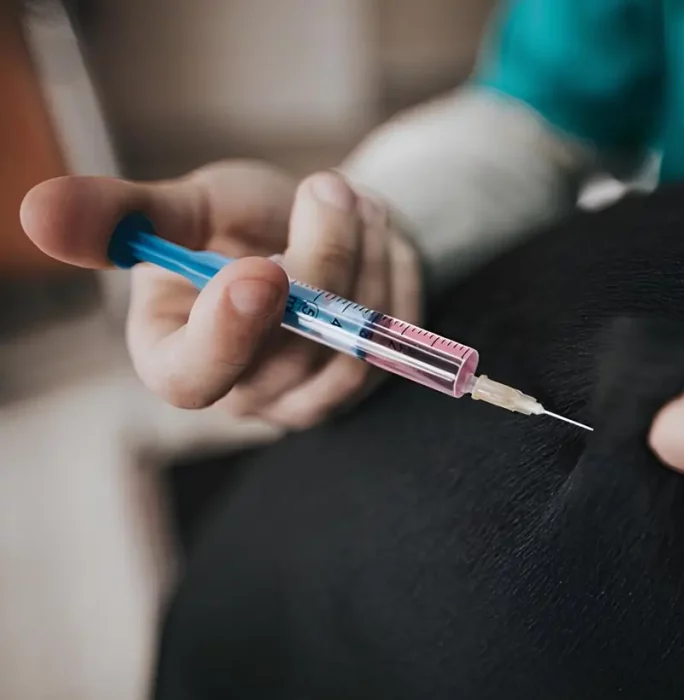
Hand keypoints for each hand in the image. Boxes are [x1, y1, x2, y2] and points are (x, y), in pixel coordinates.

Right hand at [21, 161, 421, 428]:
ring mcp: (306, 398)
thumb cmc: (241, 224)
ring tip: (354, 200)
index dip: (226, 334)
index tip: (262, 268)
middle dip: (322, 260)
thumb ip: (127, 216)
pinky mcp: (364, 384)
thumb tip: (39, 211)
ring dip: (365, 258)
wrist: (315, 232)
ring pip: (351, 348)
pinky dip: (393, 275)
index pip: (191, 379)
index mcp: (176, 354)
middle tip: (328, 188)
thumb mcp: (187, 209)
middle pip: (288, 356)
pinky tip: (380, 235)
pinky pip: (394, 340)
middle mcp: (242, 392)